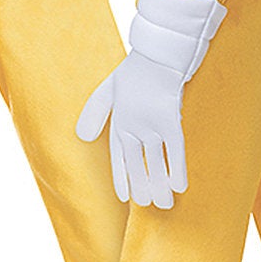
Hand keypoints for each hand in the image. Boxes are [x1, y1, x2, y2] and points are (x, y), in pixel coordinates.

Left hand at [77, 52, 188, 208]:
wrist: (158, 54)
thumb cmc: (135, 71)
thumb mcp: (108, 90)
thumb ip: (94, 112)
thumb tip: (80, 137)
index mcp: (119, 122)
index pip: (118, 157)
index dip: (121, 178)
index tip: (125, 198)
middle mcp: (133, 127)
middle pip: (138, 165)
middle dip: (144, 188)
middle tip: (152, 207)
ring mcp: (151, 124)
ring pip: (155, 163)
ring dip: (160, 186)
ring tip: (165, 205)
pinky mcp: (170, 119)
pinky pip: (174, 150)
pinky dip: (176, 169)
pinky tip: (180, 186)